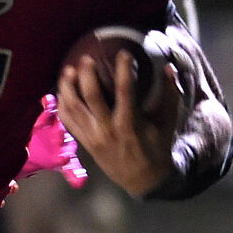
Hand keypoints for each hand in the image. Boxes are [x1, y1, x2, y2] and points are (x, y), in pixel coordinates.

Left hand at [53, 37, 185, 196]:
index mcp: (130, 123)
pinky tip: (62, 91)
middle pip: (91, 97)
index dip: (123, 69)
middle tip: (86, 58)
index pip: (125, 90)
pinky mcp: (84, 142)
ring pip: (73, 108)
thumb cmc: (158, 147)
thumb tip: (169, 68)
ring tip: (68, 69)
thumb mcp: (168, 122)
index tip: (123, 53)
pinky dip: (62, 105)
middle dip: (87, 75)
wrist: (143, 179)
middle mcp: (107, 129)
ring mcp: (93, 136)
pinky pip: (67, 121)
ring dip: (67, 88)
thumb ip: (170, 94)